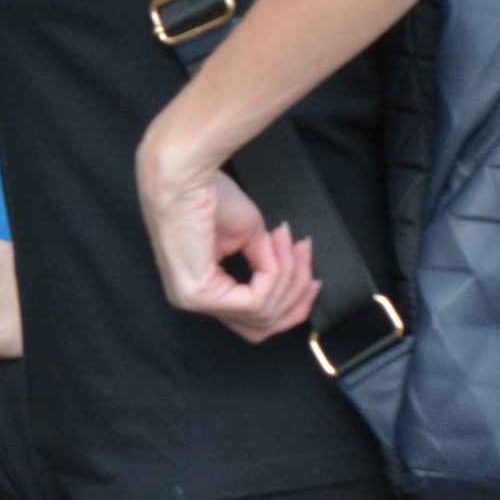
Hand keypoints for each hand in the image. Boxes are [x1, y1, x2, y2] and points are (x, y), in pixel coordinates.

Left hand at [136, 137, 319, 344]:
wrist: (185, 173)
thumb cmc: (207, 192)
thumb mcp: (249, 235)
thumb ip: (265, 265)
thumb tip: (286, 278)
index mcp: (202, 288)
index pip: (253, 319)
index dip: (290, 304)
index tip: (314, 278)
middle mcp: (193, 300)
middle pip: (262, 327)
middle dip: (296, 297)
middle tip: (307, 259)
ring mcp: (192, 300)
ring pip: (263, 313)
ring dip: (289, 277)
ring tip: (292, 243)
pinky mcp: (197, 294)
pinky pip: (255, 301)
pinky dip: (275, 275)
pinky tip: (275, 245)